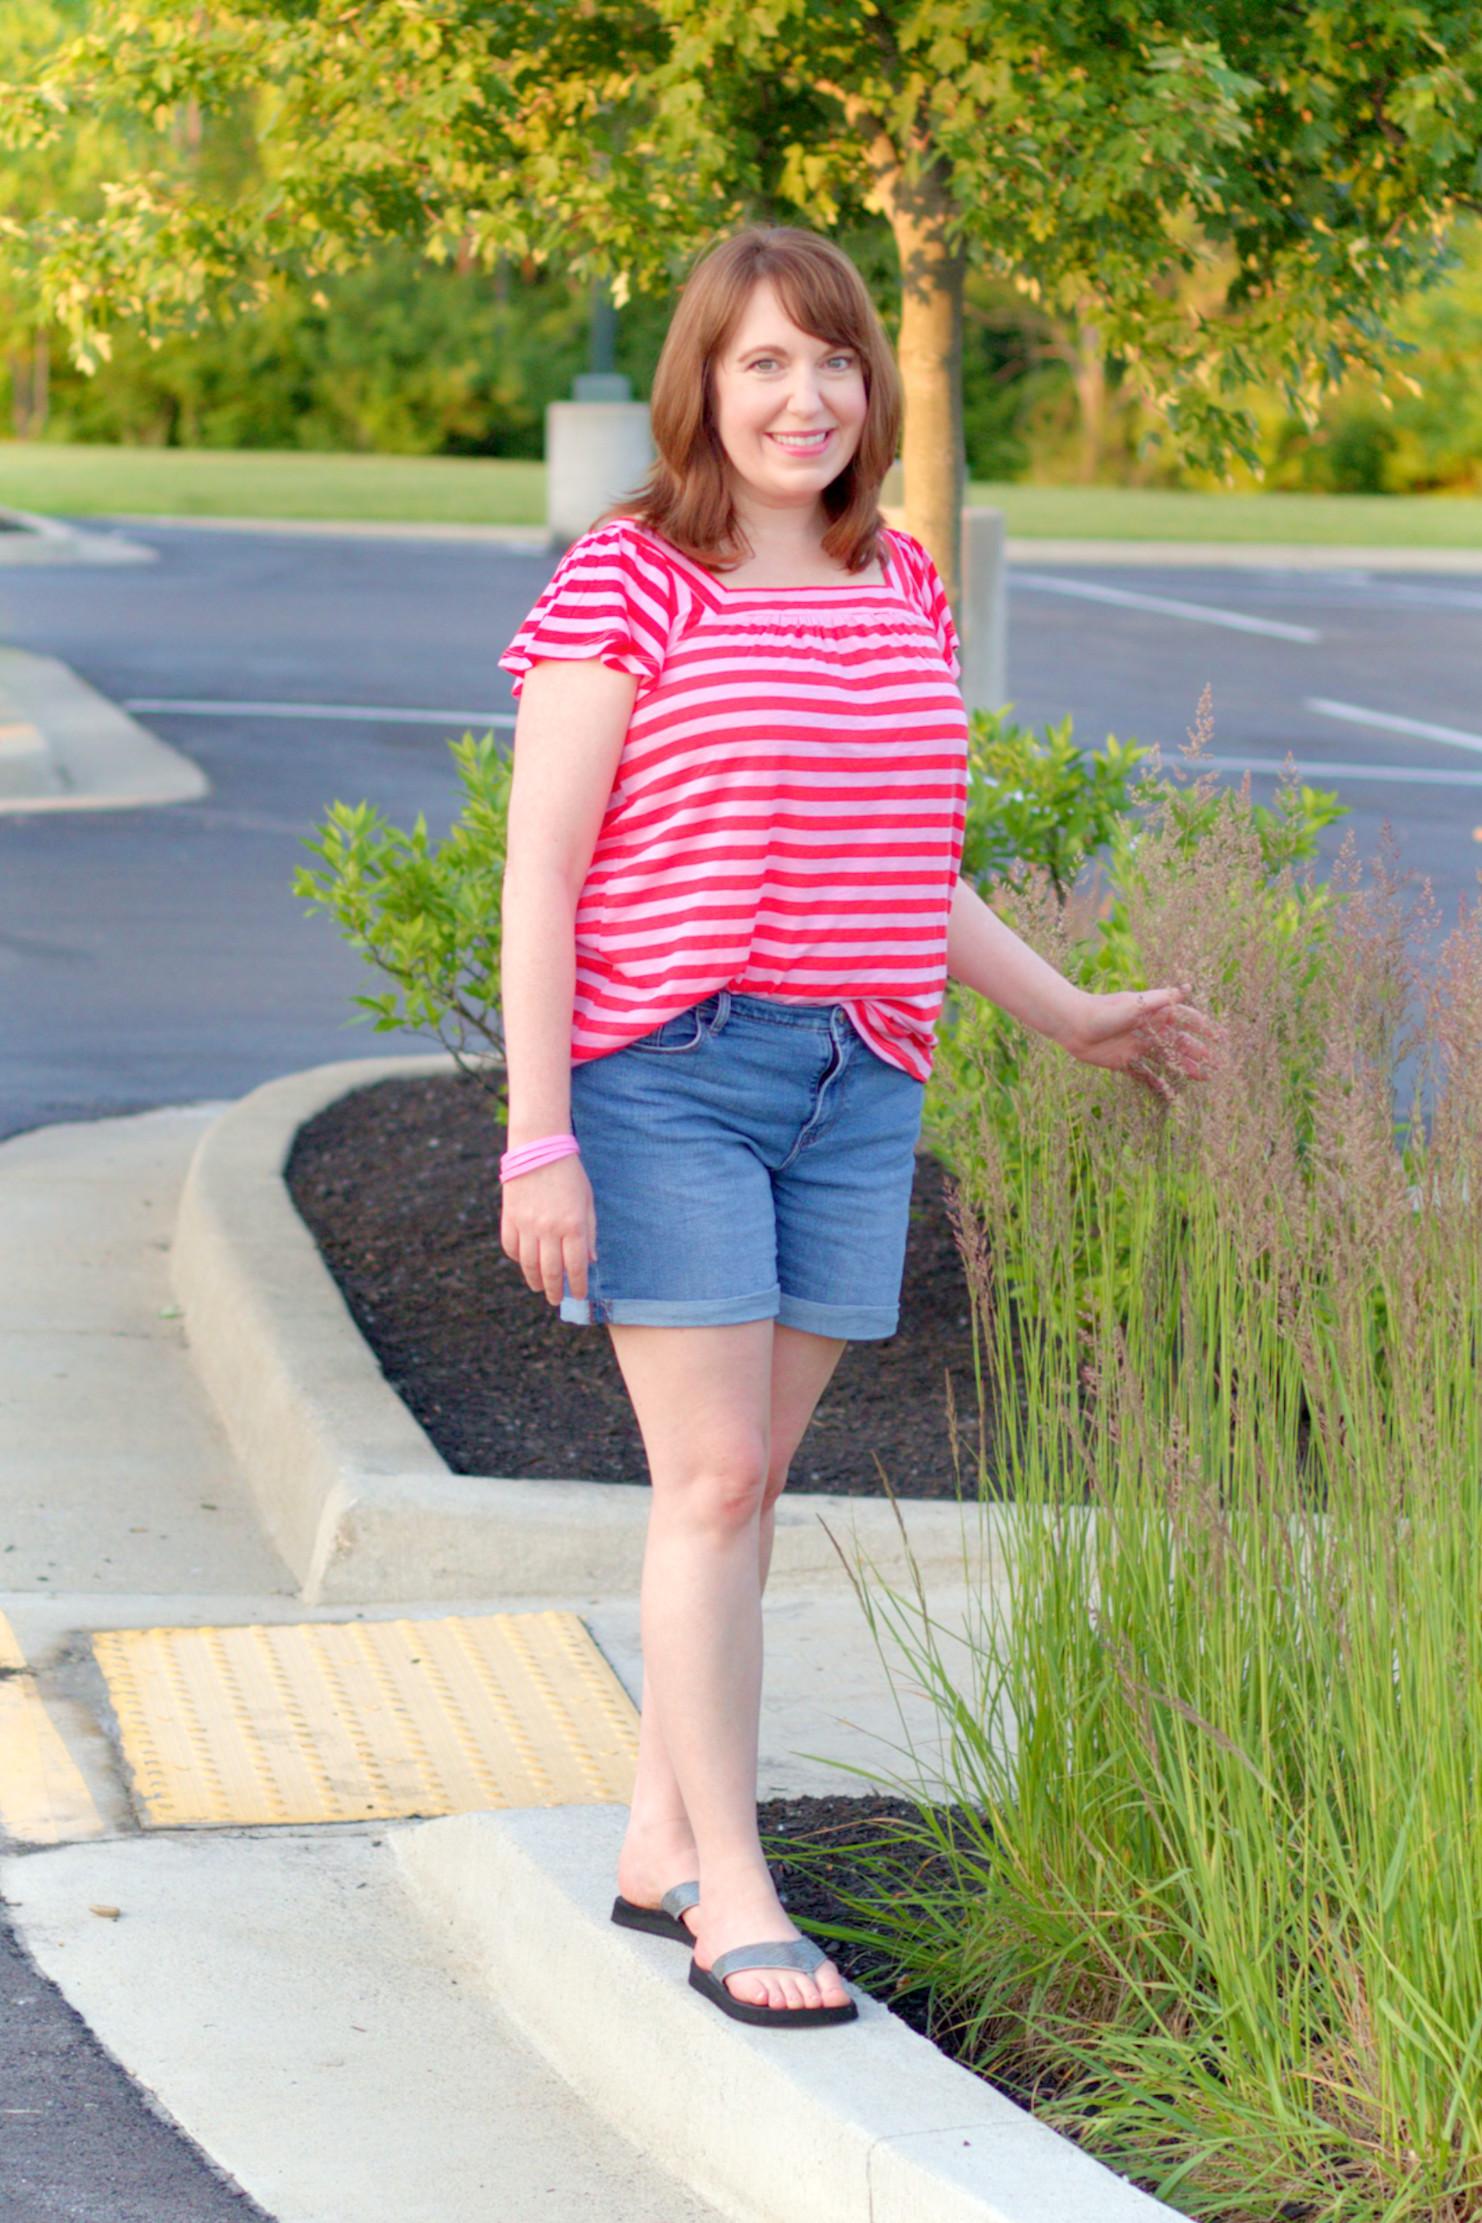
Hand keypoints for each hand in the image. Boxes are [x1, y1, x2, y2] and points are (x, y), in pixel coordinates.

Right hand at [500, 1154, 597, 1305]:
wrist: (539, 1148)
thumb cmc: (570, 1175)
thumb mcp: (587, 1201)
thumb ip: (589, 1232)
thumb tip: (590, 1261)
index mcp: (573, 1225)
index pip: (575, 1266)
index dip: (577, 1285)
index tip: (578, 1295)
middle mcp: (549, 1229)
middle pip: (550, 1271)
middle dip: (554, 1290)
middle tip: (556, 1299)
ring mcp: (527, 1225)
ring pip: (529, 1264)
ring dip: (535, 1280)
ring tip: (539, 1287)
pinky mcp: (510, 1218)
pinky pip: (511, 1248)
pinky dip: (518, 1259)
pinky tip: (525, 1263)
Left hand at [1063, 985, 1221, 1101]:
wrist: (1075, 1025)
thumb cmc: (1105, 1011)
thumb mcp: (1136, 1003)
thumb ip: (1162, 999)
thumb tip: (1188, 988)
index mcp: (1155, 1013)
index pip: (1186, 1020)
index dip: (1205, 1028)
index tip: (1223, 1038)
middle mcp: (1149, 1030)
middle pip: (1180, 1042)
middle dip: (1199, 1052)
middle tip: (1217, 1066)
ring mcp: (1138, 1046)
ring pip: (1167, 1059)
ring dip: (1184, 1068)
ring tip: (1202, 1078)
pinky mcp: (1125, 1061)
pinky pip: (1144, 1075)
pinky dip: (1157, 1084)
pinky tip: (1171, 1094)